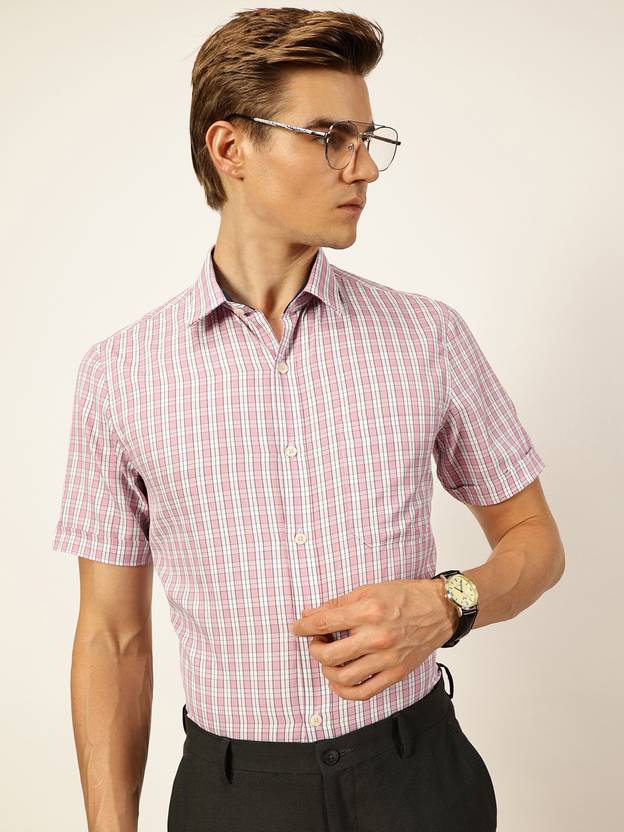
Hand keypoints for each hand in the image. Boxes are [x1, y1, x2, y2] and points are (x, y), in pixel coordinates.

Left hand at [288, 578, 459, 700]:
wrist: (440, 610)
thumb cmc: (405, 596)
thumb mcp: (369, 590)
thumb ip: (338, 604)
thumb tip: (310, 614)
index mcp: (369, 611)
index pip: (325, 622)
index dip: (304, 626)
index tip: (297, 628)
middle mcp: (377, 637)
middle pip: (329, 654)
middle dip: (314, 649)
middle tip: (316, 642)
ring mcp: (387, 658)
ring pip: (343, 677)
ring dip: (327, 669)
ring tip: (329, 658)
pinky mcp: (396, 673)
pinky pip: (364, 692)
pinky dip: (345, 691)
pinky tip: (339, 681)